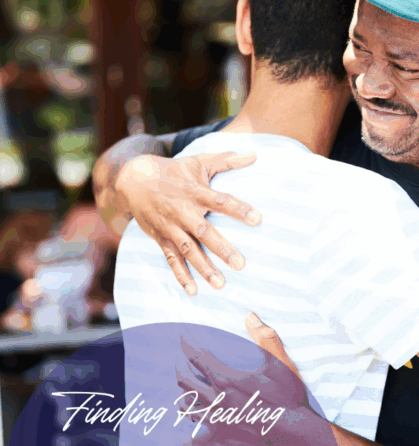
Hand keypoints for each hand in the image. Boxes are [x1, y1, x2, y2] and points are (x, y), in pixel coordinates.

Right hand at [114, 152, 259, 294]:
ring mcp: (170, 227)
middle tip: (240, 264)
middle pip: (204, 231)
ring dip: (203, 267)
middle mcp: (183, 211)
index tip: (257, 219)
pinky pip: (171, 259)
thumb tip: (255, 154)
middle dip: (221, 248)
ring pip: (187, 249)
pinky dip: (181, 275)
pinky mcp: (160, 238)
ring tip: (220, 284)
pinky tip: (193, 291)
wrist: (134, 179)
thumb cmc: (175, 171)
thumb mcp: (199, 162)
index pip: (220, 201)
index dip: (238, 209)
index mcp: (195, 192)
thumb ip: (227, 160)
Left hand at [174, 323, 338, 445]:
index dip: (187, 343)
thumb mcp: (280, 364)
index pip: (198, 357)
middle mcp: (216, 400)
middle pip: (186, 381)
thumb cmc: (288, 399)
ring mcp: (216, 421)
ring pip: (187, 407)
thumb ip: (265, 339)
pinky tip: (183, 436)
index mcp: (227, 380)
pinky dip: (187, 437)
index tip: (183, 334)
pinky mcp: (222, 439)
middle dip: (179, 366)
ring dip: (182, 394)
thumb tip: (250, 316)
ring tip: (184, 388)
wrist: (293, 436)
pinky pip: (196, 440)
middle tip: (179, 358)